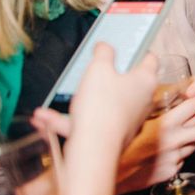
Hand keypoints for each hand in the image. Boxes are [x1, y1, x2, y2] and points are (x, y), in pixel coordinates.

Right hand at [32, 43, 157, 155]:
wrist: (95, 148)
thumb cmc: (102, 105)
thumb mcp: (98, 69)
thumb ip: (103, 53)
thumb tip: (105, 46)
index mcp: (146, 80)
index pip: (150, 59)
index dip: (138, 51)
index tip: (125, 48)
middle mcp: (143, 100)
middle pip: (127, 82)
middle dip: (106, 77)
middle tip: (92, 71)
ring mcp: (130, 119)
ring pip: (104, 104)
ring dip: (80, 101)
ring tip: (57, 101)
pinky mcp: (115, 135)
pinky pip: (91, 122)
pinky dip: (70, 121)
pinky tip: (44, 118)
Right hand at [114, 75, 194, 193]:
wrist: (101, 169)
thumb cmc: (112, 138)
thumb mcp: (133, 113)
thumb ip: (151, 102)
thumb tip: (162, 90)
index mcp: (167, 123)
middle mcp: (174, 141)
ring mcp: (173, 158)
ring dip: (192, 136)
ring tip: (183, 129)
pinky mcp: (169, 172)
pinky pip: (182, 159)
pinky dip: (179, 152)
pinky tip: (168, 148)